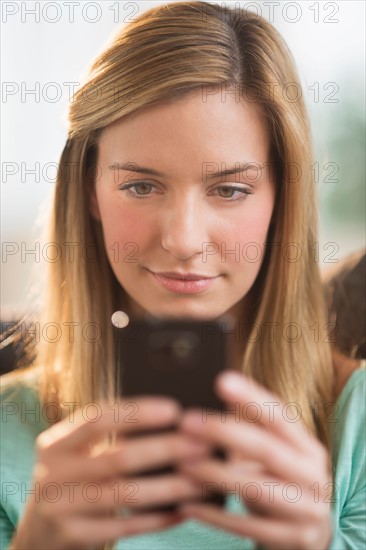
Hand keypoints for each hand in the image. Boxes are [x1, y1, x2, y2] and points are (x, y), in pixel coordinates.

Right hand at [10, 397, 211, 549]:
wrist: (38, 532)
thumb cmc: (69, 479)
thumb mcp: (73, 452)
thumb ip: (104, 435)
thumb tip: (167, 419)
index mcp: (55, 444)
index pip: (97, 419)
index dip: (137, 413)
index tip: (173, 409)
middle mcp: (54, 474)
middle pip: (118, 457)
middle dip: (166, 449)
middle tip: (201, 444)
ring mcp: (63, 509)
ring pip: (127, 494)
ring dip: (171, 486)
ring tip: (204, 478)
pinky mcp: (75, 537)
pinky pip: (127, 526)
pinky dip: (159, 517)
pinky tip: (183, 508)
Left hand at [177, 371, 332, 549]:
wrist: (313, 534)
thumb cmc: (283, 481)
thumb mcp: (275, 450)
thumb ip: (252, 420)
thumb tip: (225, 381)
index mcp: (309, 448)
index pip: (281, 416)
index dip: (252, 397)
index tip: (221, 380)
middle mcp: (313, 477)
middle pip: (268, 449)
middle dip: (225, 433)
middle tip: (187, 422)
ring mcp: (306, 512)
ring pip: (257, 490)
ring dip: (216, 475)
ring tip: (182, 464)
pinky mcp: (292, 541)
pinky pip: (248, 528)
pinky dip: (214, 517)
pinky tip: (187, 504)